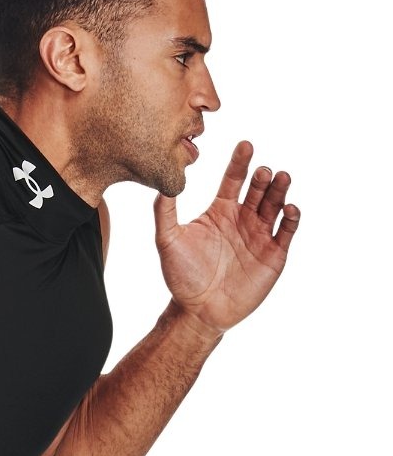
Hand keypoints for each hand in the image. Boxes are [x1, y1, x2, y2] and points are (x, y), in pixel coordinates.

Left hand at [154, 140, 300, 336]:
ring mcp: (260, 235)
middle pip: (259, 188)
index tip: (245, 144)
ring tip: (280, 177)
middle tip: (261, 171)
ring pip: (276, 203)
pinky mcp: (275, 254)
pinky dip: (292, 217)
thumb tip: (163, 182)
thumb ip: (164, 212)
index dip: (240, 161)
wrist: (198, 311)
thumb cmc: (181, 277)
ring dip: (280, 189)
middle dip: (263, 177)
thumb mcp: (168, 241)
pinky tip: (289, 208)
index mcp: (221, 211)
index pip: (234, 179)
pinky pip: (288, 230)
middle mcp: (243, 218)